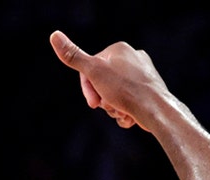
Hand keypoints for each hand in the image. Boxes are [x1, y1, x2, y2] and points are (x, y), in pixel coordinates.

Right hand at [49, 30, 172, 130]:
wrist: (156, 110)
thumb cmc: (126, 90)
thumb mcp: (94, 72)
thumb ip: (73, 56)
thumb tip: (54, 35)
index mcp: (119, 49)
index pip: (91, 68)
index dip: (88, 88)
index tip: (93, 103)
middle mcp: (132, 58)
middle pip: (102, 83)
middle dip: (103, 99)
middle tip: (110, 106)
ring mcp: (141, 74)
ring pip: (115, 94)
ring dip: (113, 108)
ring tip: (122, 110)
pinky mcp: (148, 89)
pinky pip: (128, 101)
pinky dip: (125, 112)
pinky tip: (130, 115)